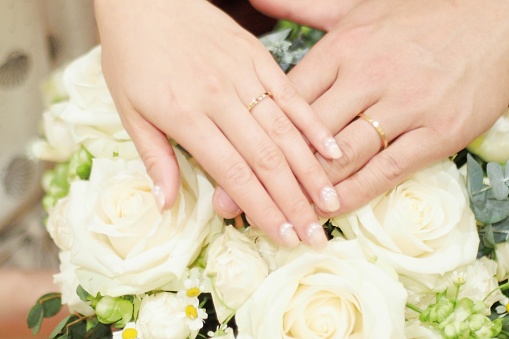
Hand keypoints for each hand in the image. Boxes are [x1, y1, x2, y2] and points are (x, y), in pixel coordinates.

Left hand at [94, 0, 341, 246]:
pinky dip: (313, 124)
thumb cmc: (132, 55)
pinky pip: (291, 94)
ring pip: (285, 131)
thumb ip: (154, 159)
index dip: (261, 209)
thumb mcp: (129, 110)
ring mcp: (244, 76)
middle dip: (293, 202)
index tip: (282, 236)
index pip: (233, 173)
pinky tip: (331, 149)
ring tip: (330, 201)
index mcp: (186, 116)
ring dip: (310, 170)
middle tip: (315, 233)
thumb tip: (166, 205)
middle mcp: (221, 99)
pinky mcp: (257, 58)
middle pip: (266, 160)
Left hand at [214, 0, 508, 217]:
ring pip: (340, 157)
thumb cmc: (419, 13)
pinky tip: (328, 212)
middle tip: (230, 203)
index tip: (223, 159)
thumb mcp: (355, 6)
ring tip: (272, 217)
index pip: (285, 99)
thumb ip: (300, 5)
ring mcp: (403, 106)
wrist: (495, 15)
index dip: (252, 133)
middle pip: (303, 135)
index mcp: (342, 48)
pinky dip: (354, 195)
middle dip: (265, 172)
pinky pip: (385, 170)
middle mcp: (367, 76)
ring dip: (304, 192)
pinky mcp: (436, 132)